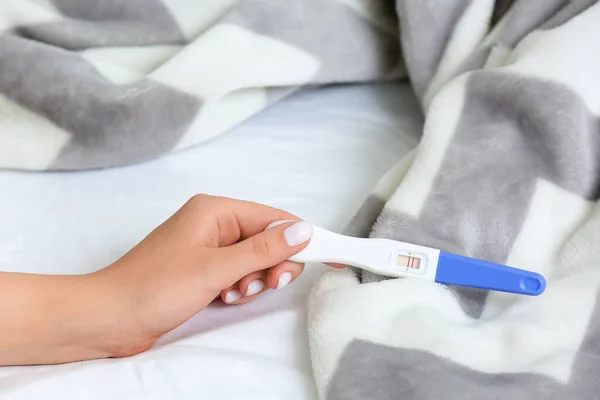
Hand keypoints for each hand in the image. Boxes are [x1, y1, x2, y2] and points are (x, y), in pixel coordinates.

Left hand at [92, 195, 313, 356]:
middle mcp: (214, 223)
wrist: (109, 318)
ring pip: (254, 260)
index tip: (332, 255)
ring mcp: (208, 247)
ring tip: (235, 294)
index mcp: (216, 210)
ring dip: (254, 279)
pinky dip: (240, 287)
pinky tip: (225, 298)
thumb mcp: (216, 268)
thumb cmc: (155, 287)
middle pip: (267, 239)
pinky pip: (238, 273)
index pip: (274, 219)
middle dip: (272, 264)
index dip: (304, 237)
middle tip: (267, 284)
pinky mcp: (203, 269)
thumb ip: (263, 250)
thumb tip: (303, 230)